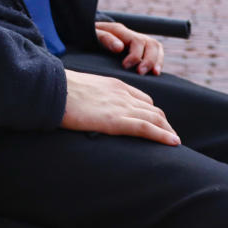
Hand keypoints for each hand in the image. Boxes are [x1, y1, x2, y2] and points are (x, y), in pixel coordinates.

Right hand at [61, 69, 179, 145]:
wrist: (53, 90)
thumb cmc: (60, 91)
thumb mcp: (83, 88)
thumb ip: (92, 95)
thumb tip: (87, 105)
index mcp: (114, 84)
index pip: (141, 98)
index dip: (151, 111)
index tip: (155, 122)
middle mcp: (122, 94)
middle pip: (152, 108)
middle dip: (163, 122)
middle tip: (169, 136)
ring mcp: (121, 106)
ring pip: (154, 118)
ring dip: (167, 131)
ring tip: (174, 141)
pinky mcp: (116, 120)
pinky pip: (146, 127)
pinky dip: (163, 136)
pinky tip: (173, 142)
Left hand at [95, 21, 163, 75]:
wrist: (90, 34)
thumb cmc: (90, 35)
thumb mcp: (92, 34)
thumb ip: (105, 38)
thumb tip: (119, 47)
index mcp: (120, 30)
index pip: (136, 41)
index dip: (134, 55)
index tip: (126, 66)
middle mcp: (132, 34)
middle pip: (151, 43)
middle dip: (149, 60)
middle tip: (141, 73)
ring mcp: (139, 40)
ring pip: (156, 47)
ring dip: (157, 61)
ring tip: (154, 74)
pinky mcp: (141, 48)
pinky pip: (156, 52)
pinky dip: (158, 62)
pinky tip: (155, 73)